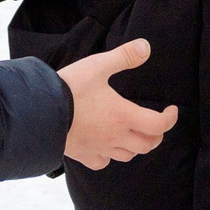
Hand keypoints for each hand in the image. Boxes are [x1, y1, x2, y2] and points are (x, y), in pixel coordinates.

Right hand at [56, 37, 178, 169]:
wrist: (38, 111)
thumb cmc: (69, 88)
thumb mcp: (98, 66)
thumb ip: (124, 56)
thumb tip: (146, 47)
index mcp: (123, 116)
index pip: (158, 125)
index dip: (170, 118)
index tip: (171, 110)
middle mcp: (115, 137)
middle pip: (147, 145)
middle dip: (156, 134)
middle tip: (155, 123)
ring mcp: (99, 148)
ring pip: (128, 156)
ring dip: (136, 146)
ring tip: (134, 133)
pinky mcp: (82, 155)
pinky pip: (103, 162)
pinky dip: (109, 156)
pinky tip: (106, 147)